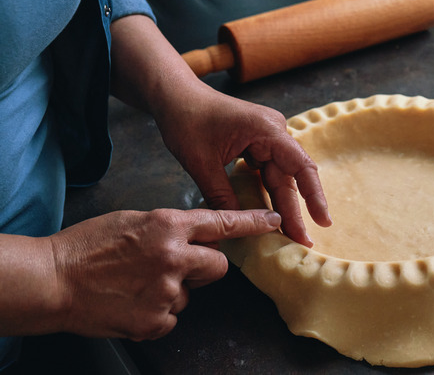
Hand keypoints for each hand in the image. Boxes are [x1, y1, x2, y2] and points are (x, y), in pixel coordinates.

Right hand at [49, 208, 280, 340]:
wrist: (52, 281)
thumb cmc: (86, 247)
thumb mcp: (132, 221)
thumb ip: (167, 229)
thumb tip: (189, 239)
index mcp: (167, 225)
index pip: (221, 222)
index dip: (252, 222)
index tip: (274, 221)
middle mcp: (174, 256)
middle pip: (217, 265)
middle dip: (204, 267)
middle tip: (174, 268)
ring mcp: (166, 290)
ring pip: (190, 293)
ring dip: (172, 291)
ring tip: (136, 286)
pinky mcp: (156, 320)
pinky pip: (172, 317)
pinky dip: (156, 314)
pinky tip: (131, 303)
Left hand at [154, 86, 329, 246]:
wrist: (175, 95)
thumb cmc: (187, 119)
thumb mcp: (201, 162)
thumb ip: (221, 195)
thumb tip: (236, 227)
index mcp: (266, 130)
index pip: (300, 166)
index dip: (313, 195)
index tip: (323, 221)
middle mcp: (273, 132)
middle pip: (289, 177)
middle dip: (295, 211)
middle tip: (302, 242)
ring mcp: (267, 138)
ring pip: (279, 178)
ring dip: (284, 206)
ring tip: (292, 235)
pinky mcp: (257, 144)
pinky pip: (268, 173)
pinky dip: (270, 195)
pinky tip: (274, 216)